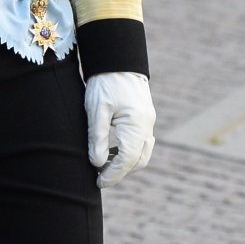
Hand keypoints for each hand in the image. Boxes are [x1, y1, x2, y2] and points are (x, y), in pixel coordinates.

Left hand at [85, 71, 154, 186]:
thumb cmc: (104, 83)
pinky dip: (128, 152)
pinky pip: (141, 142)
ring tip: (102, 167)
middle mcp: (147, 124)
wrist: (116, 60)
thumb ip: (98, 138)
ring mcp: (148, 121)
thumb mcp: (96, 110)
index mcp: (136, 123)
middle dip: (120, 172)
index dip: (113, 174)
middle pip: (138, 160)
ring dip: (124, 163)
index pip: (127, 159)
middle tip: (99, 178)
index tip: (99, 183)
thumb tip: (97, 164)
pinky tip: (111, 152)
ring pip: (141, 153)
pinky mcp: (144, 118)